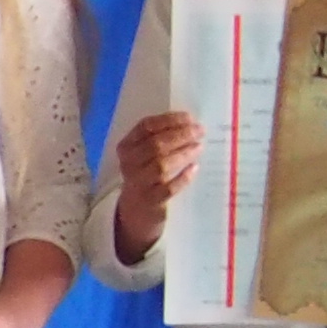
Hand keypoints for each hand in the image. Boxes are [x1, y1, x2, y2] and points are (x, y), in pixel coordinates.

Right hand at [109, 110, 201, 258]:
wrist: (136, 210)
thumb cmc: (146, 174)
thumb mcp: (143, 155)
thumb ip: (159, 138)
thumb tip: (189, 124)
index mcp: (126, 147)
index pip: (146, 127)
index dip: (169, 120)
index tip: (189, 118)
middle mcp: (129, 163)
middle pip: (155, 145)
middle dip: (181, 135)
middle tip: (200, 131)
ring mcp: (138, 183)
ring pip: (161, 165)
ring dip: (183, 154)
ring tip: (199, 147)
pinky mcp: (151, 201)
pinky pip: (169, 188)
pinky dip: (183, 178)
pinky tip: (194, 169)